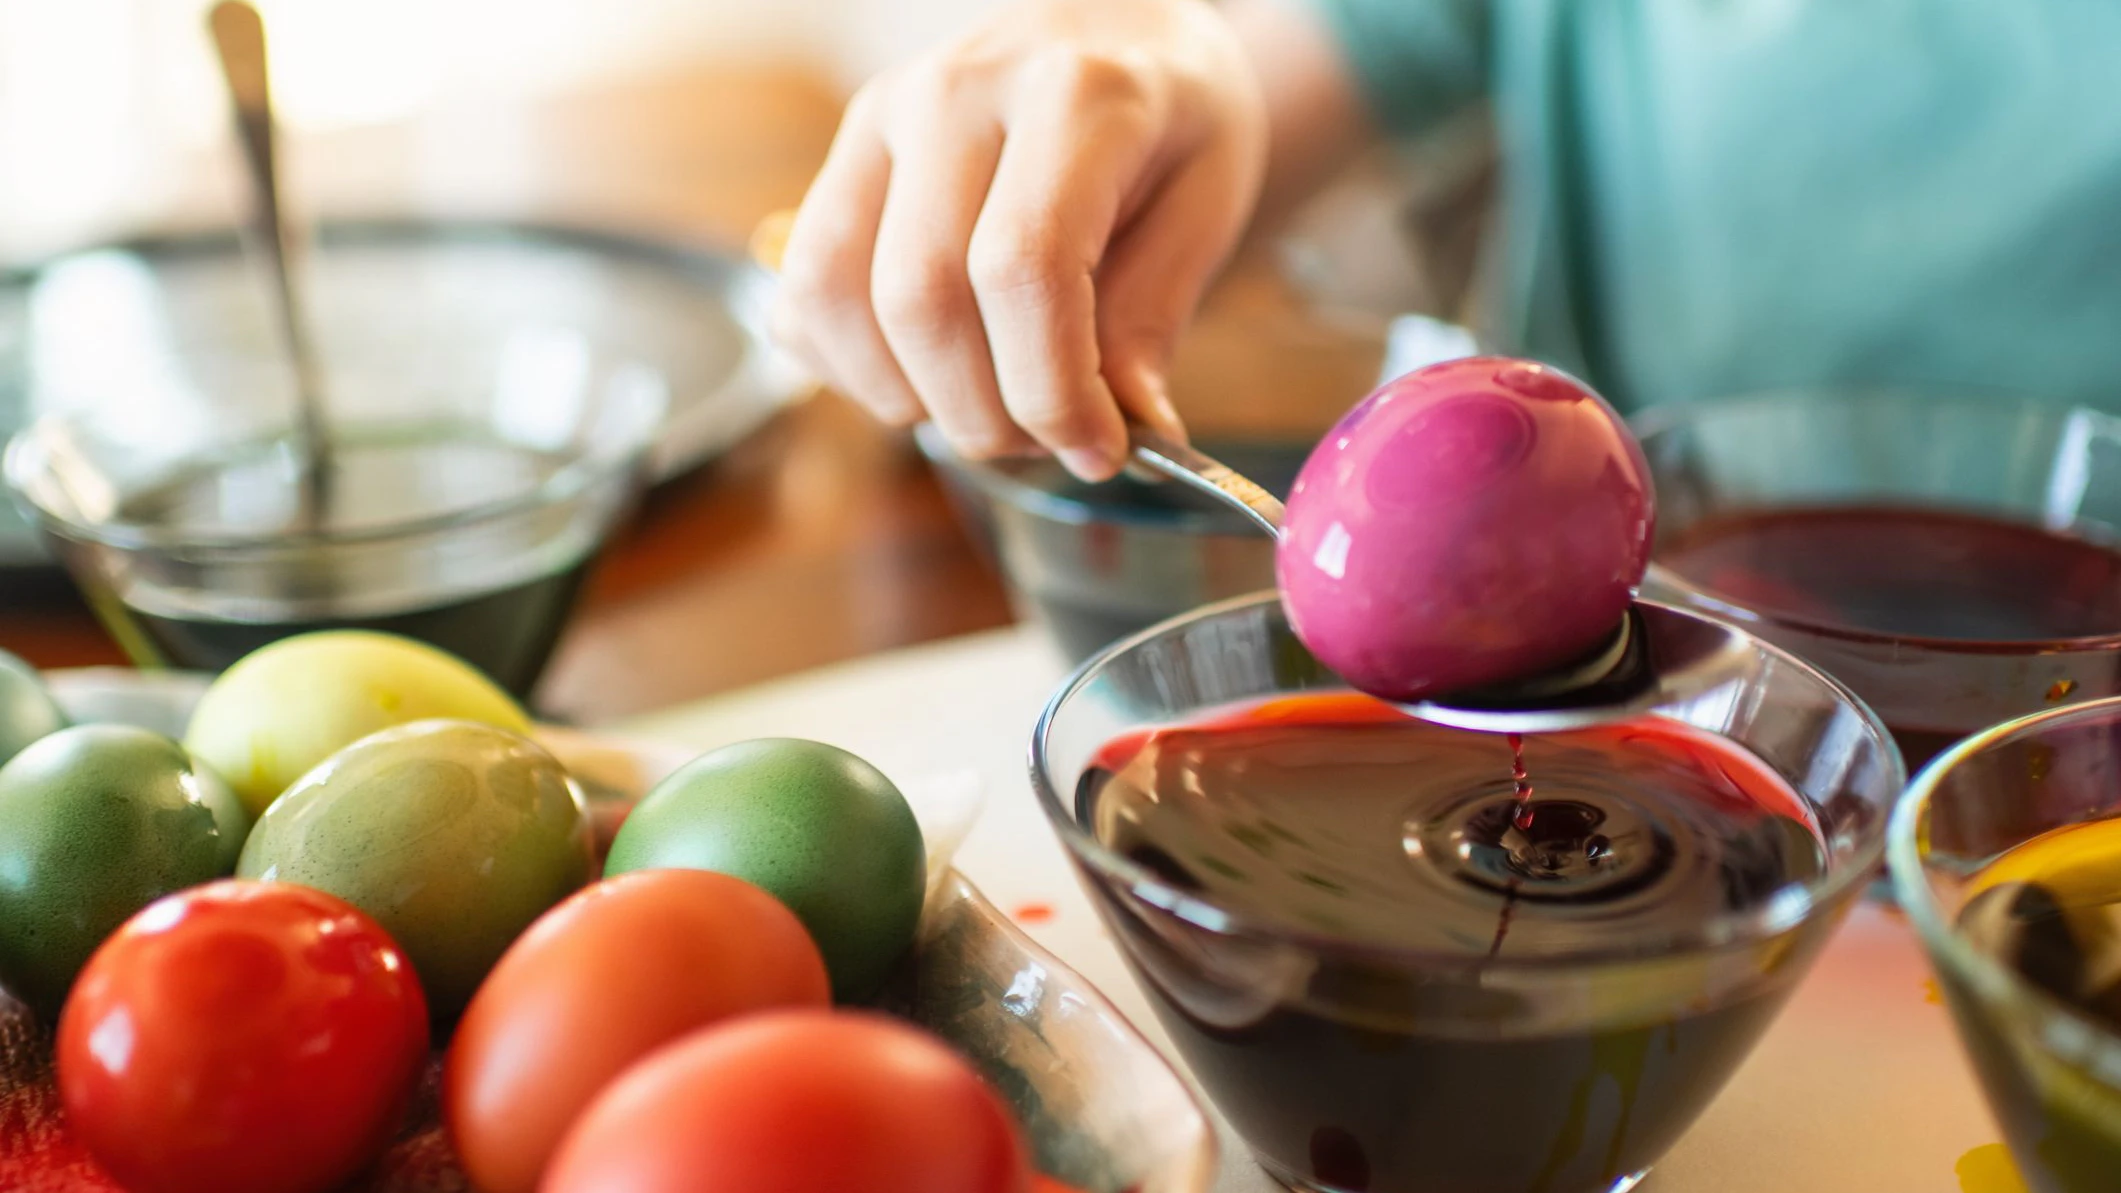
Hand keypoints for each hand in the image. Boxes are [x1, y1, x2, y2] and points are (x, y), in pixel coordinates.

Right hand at [769, 0, 1266, 479]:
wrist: (1119, 36)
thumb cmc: (1172, 125)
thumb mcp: (1205, 208)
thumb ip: (1153, 318)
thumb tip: (1127, 433)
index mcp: (1072, 94)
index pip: (1022, 268)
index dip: (1050, 389)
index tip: (1096, 450)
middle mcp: (958, 91)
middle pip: (920, 294)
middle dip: (980, 410)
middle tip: (1040, 442)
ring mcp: (884, 116)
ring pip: (837, 294)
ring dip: (904, 396)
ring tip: (983, 411)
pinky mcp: (845, 151)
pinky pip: (803, 287)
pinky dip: (847, 363)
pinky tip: (924, 374)